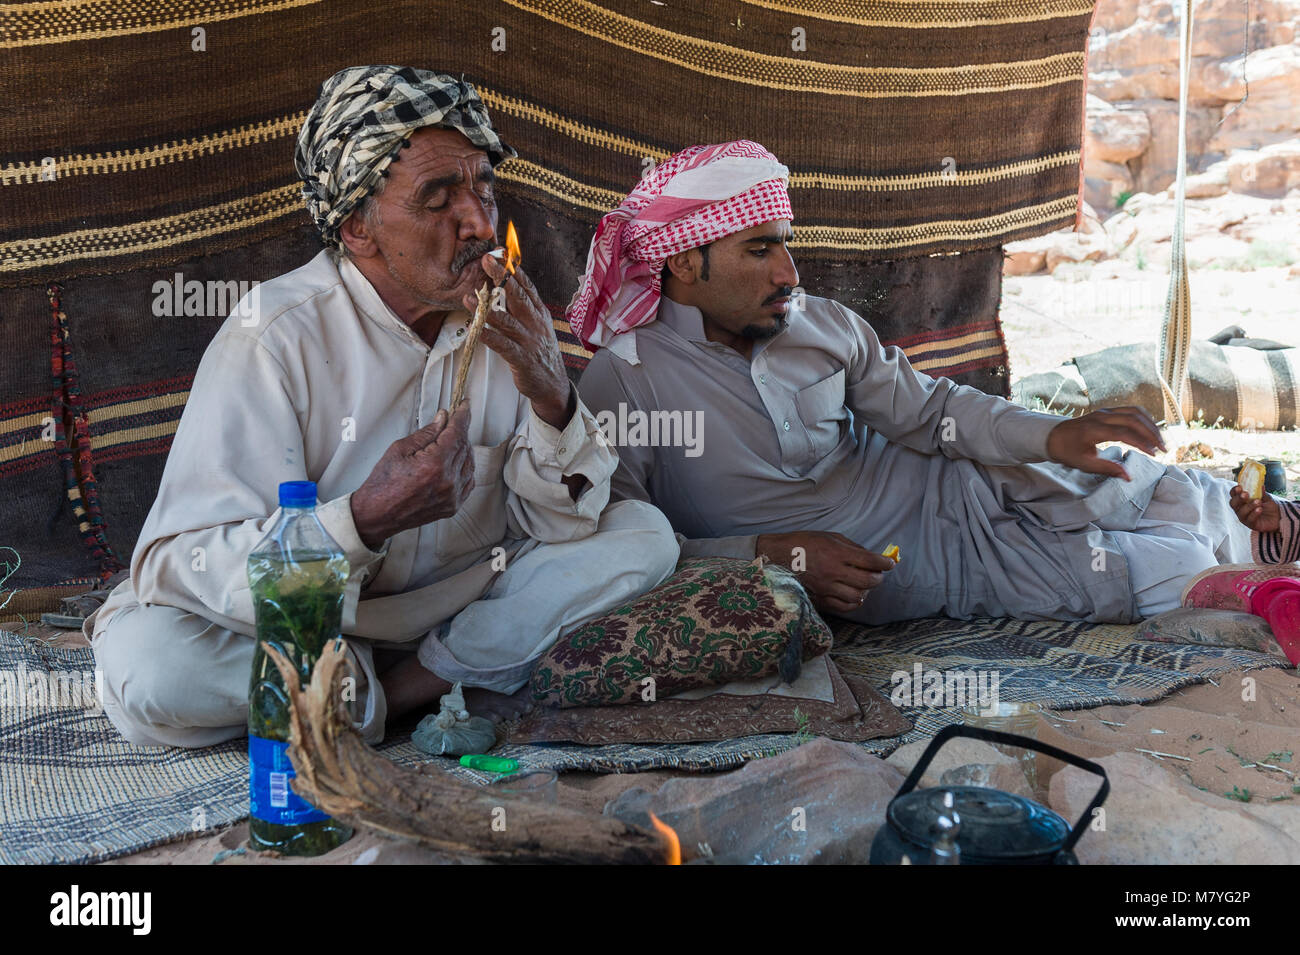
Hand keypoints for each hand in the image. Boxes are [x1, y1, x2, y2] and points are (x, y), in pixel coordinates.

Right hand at [350, 405, 474, 549]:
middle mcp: (448, 481)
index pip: (457, 433)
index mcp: (434, 464)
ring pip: (469, 464)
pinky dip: (465, 468)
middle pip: (464, 447)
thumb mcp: (400, 449)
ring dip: (464, 449)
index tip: (465, 406)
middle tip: (453, 421)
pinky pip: (468, 481)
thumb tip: (443, 418)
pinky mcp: (453, 506)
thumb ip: (426, 433)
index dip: (462, 416)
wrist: (378, 514)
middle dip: (460, 431)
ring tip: (452, 440)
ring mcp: (452, 496)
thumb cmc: (383, 482)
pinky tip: (456, 460)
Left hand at [463, 254, 571, 429]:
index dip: (512, 269)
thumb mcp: (537, 325)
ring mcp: (528, 341)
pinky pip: (502, 345)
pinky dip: (488, 336)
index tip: (499, 252)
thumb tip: (507, 283)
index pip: (527, 286)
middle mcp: (535, 324)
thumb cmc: (539, 351)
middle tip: (486, 260)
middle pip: (517, 296)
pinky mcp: (521, 359)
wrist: (552, 384)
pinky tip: (475, 329)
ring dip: (486, 308)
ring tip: (468, 297)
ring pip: (506, 320)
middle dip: (501, 276)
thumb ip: (524, 306)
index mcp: (538, 313)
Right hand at [756, 531, 893, 615]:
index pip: (871, 561)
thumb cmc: (803, 543)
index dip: (885, 563)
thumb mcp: (830, 537)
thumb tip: (873, 557)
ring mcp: (826, 588)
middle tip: (877, 574)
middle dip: (878, 577)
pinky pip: (845, 607)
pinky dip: (854, 602)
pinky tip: (853, 594)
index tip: (889, 563)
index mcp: (836, 553)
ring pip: (858, 596)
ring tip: (863, 584)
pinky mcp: (820, 599)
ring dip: (866, 590)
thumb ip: (853, 548)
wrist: (776, 557)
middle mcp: (833, 572)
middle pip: (868, 581)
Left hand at [1045, 406, 1166, 481]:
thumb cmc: (1067, 452)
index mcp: (1094, 429)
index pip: (1124, 433)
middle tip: (1163, 449)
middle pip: (1133, 419)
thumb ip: (1108, 469)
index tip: (1154, 454)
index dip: (1142, 443)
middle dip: (1151, 434)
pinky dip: (1143, 418)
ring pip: (1134, 412)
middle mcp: (1101, 416)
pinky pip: (1130, 410)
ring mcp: (1104, 411)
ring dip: (1150, 425)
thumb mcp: (1085, 464)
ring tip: (1160, 441)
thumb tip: (1129, 477)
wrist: (1053, 436)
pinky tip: (1150, 430)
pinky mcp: (1107, 411)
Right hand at [1230, 485, 1280, 533]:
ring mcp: (1244, 517)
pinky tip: (1260, 509)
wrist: (1278, 519)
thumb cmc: (1269, 507)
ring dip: (1249, 506)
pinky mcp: (1251, 524)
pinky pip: (1249, 519)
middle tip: (1245, 494)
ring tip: (1258, 501)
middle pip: (1233, 503)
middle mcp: (1240, 509)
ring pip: (1241, 512)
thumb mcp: (1266, 498)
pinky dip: (1254, 513)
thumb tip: (1260, 485)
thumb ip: (1261, 492)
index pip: (1233, 495)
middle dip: (1238, 498)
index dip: (1234, 491)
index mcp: (1242, 501)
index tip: (1239, 487)